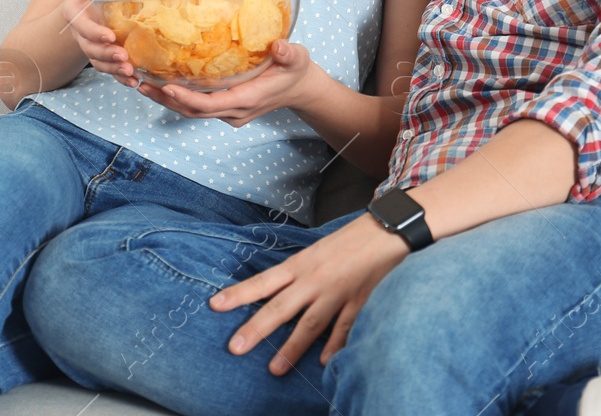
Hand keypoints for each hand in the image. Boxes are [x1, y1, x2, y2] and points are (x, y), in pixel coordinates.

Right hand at [61, 0, 138, 86]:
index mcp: (74, 13)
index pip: (82, 27)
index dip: (95, 33)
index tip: (110, 36)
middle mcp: (80, 33)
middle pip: (90, 49)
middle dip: (107, 55)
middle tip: (124, 57)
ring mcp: (91, 45)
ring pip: (99, 62)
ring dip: (113, 70)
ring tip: (130, 72)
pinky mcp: (103, 53)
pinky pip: (109, 68)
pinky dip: (120, 77)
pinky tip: (134, 81)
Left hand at [138, 40, 323, 126]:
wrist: (300, 89)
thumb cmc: (296, 71)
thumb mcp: (297, 58)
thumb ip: (289, 53)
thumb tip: (280, 46)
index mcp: (247, 99)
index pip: (210, 104)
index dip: (186, 98)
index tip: (165, 86)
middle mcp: (234, 111)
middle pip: (193, 110)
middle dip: (165, 99)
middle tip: (139, 83)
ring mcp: (229, 113)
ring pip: (192, 111)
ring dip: (166, 100)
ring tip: (141, 84)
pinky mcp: (225, 109)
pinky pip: (197, 107)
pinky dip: (177, 97)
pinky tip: (160, 83)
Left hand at [210, 214, 408, 373]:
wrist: (384, 231)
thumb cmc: (348, 240)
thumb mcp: (315, 250)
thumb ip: (297, 272)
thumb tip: (274, 290)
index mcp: (301, 264)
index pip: (264, 281)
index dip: (239, 293)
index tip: (216, 305)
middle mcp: (314, 280)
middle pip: (281, 308)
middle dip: (257, 329)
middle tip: (235, 347)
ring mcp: (337, 293)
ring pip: (310, 324)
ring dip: (291, 348)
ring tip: (275, 369)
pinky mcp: (359, 302)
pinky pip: (345, 328)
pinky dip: (336, 346)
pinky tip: (325, 362)